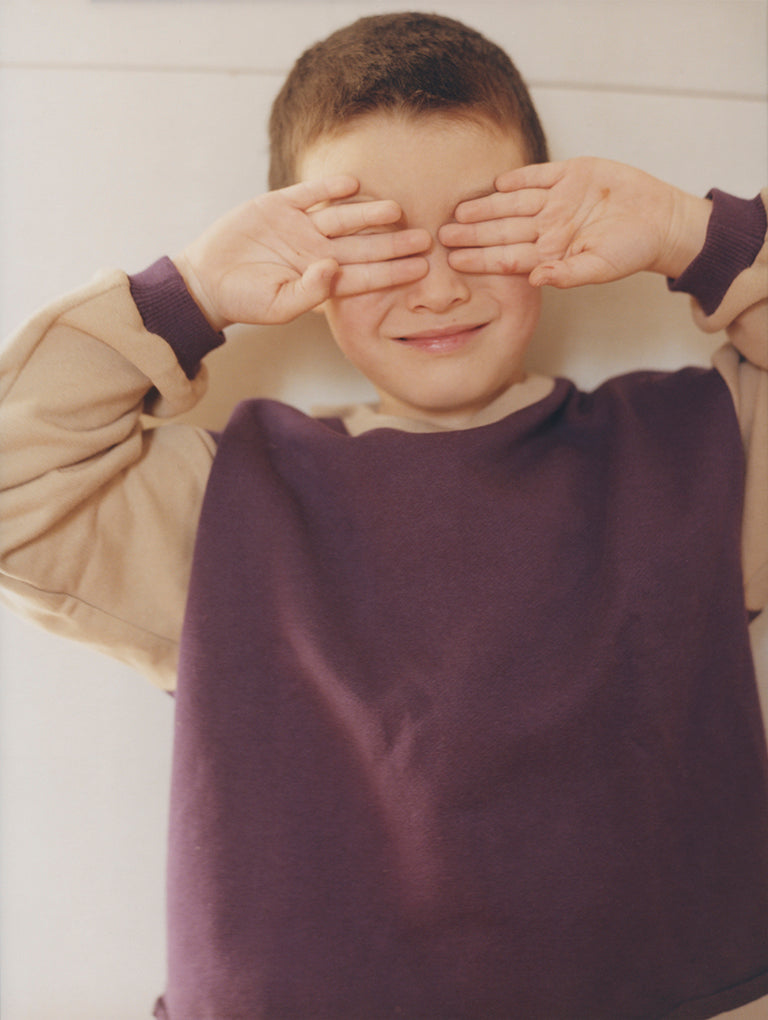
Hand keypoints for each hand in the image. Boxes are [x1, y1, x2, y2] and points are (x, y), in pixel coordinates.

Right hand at [174, 176, 430, 328]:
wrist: (207, 280)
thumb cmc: (244, 301)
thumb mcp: (277, 306)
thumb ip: (309, 292)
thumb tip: (334, 270)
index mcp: (321, 280)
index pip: (365, 275)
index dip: (393, 271)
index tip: (421, 268)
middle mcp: (317, 252)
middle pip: (363, 246)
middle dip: (393, 243)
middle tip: (427, 238)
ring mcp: (300, 228)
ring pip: (343, 218)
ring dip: (369, 214)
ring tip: (397, 209)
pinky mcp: (279, 206)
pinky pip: (311, 194)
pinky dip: (329, 188)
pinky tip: (354, 183)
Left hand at [439, 158, 710, 287]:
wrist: (661, 220)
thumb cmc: (632, 251)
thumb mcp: (600, 267)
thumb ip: (567, 274)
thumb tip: (537, 280)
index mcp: (550, 252)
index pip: (507, 257)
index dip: (479, 259)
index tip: (453, 262)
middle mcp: (548, 226)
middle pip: (502, 230)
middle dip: (472, 234)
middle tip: (441, 236)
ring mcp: (557, 200)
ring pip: (513, 203)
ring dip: (486, 206)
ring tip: (459, 212)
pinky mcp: (571, 174)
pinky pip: (538, 175)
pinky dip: (519, 177)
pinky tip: (496, 182)